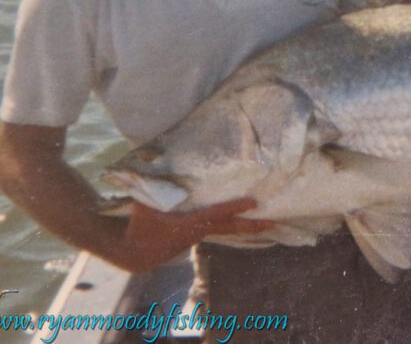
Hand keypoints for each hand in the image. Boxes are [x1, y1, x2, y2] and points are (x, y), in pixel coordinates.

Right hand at [118, 198, 272, 272]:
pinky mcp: (196, 238)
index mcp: (190, 223)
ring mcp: (199, 236)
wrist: (136, 254)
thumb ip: (150, 183)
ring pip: (226, 230)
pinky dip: (230, 225)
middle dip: (252, 226)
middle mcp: (199, 231)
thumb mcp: (144, 203)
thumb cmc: (141, 225)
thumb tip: (151, 156)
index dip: (236, 207)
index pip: (218, 213)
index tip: (254, 202)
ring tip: (266, 222)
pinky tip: (240, 221)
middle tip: (274, 223)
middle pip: (231, 228)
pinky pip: (218, 230)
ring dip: (245, 227)